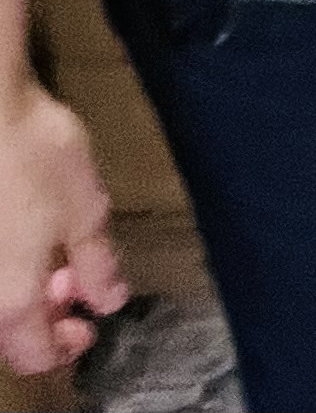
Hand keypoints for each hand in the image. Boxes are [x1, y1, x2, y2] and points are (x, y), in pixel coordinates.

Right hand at [0, 82, 126, 374]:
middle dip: (46, 314)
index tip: (90, 321)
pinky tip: (22, 231)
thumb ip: (98, 263)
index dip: (66, 346)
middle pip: (8, 332)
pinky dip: (5, 264)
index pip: (33, 354)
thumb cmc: (37, 157)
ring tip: (53, 248)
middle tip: (77, 276)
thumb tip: (108, 301)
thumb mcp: (86, 208)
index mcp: (10, 301)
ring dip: (24, 289)